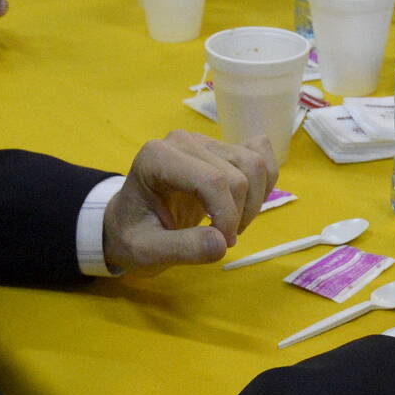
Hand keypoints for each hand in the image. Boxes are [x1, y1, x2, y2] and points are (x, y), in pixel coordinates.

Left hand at [102, 130, 276, 274]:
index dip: (226, 216)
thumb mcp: (146, 253)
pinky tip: (245, 204)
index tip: (220, 244)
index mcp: (157, 158)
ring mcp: (205, 141)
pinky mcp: (222, 147)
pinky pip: (261, 154)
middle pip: (238, 176)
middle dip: (239, 215)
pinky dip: (264, 183)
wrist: (130, 223)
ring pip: (256, 165)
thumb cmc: (133, 236)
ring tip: (229, 226)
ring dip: (254, 203)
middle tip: (221, 240)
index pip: (212, 180)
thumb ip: (182, 250)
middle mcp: (183, 141)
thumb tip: (222, 243)